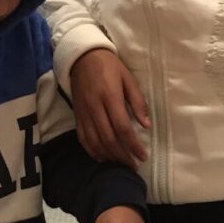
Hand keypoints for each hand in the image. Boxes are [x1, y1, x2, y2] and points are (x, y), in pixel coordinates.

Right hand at [70, 49, 149, 168]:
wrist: (82, 57)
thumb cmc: (109, 66)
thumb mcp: (128, 78)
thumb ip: (138, 102)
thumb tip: (147, 125)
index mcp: (110, 97)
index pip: (122, 128)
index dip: (133, 145)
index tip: (143, 156)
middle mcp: (95, 108)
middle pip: (108, 139)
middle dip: (122, 156)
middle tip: (134, 165)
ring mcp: (84, 113)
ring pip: (95, 142)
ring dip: (109, 156)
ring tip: (121, 163)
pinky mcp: (76, 116)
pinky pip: (83, 138)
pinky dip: (92, 151)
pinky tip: (102, 157)